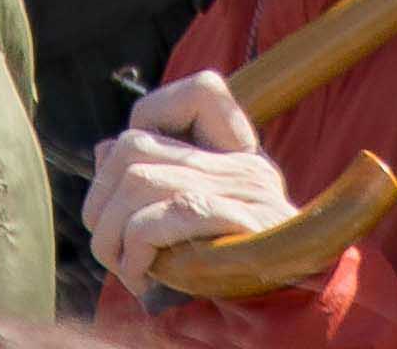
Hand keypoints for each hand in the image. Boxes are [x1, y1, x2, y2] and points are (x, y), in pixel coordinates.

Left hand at [87, 68, 298, 293]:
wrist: (294, 307)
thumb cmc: (243, 273)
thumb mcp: (201, 220)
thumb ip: (159, 177)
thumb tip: (104, 150)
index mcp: (237, 157)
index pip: (202, 90)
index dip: (151, 118)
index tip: (135, 177)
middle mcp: (241, 166)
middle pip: (136, 145)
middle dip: (102, 199)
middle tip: (111, 245)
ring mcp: (242, 192)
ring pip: (139, 180)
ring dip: (112, 234)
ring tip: (124, 267)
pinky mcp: (237, 225)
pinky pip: (162, 218)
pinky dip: (136, 251)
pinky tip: (142, 278)